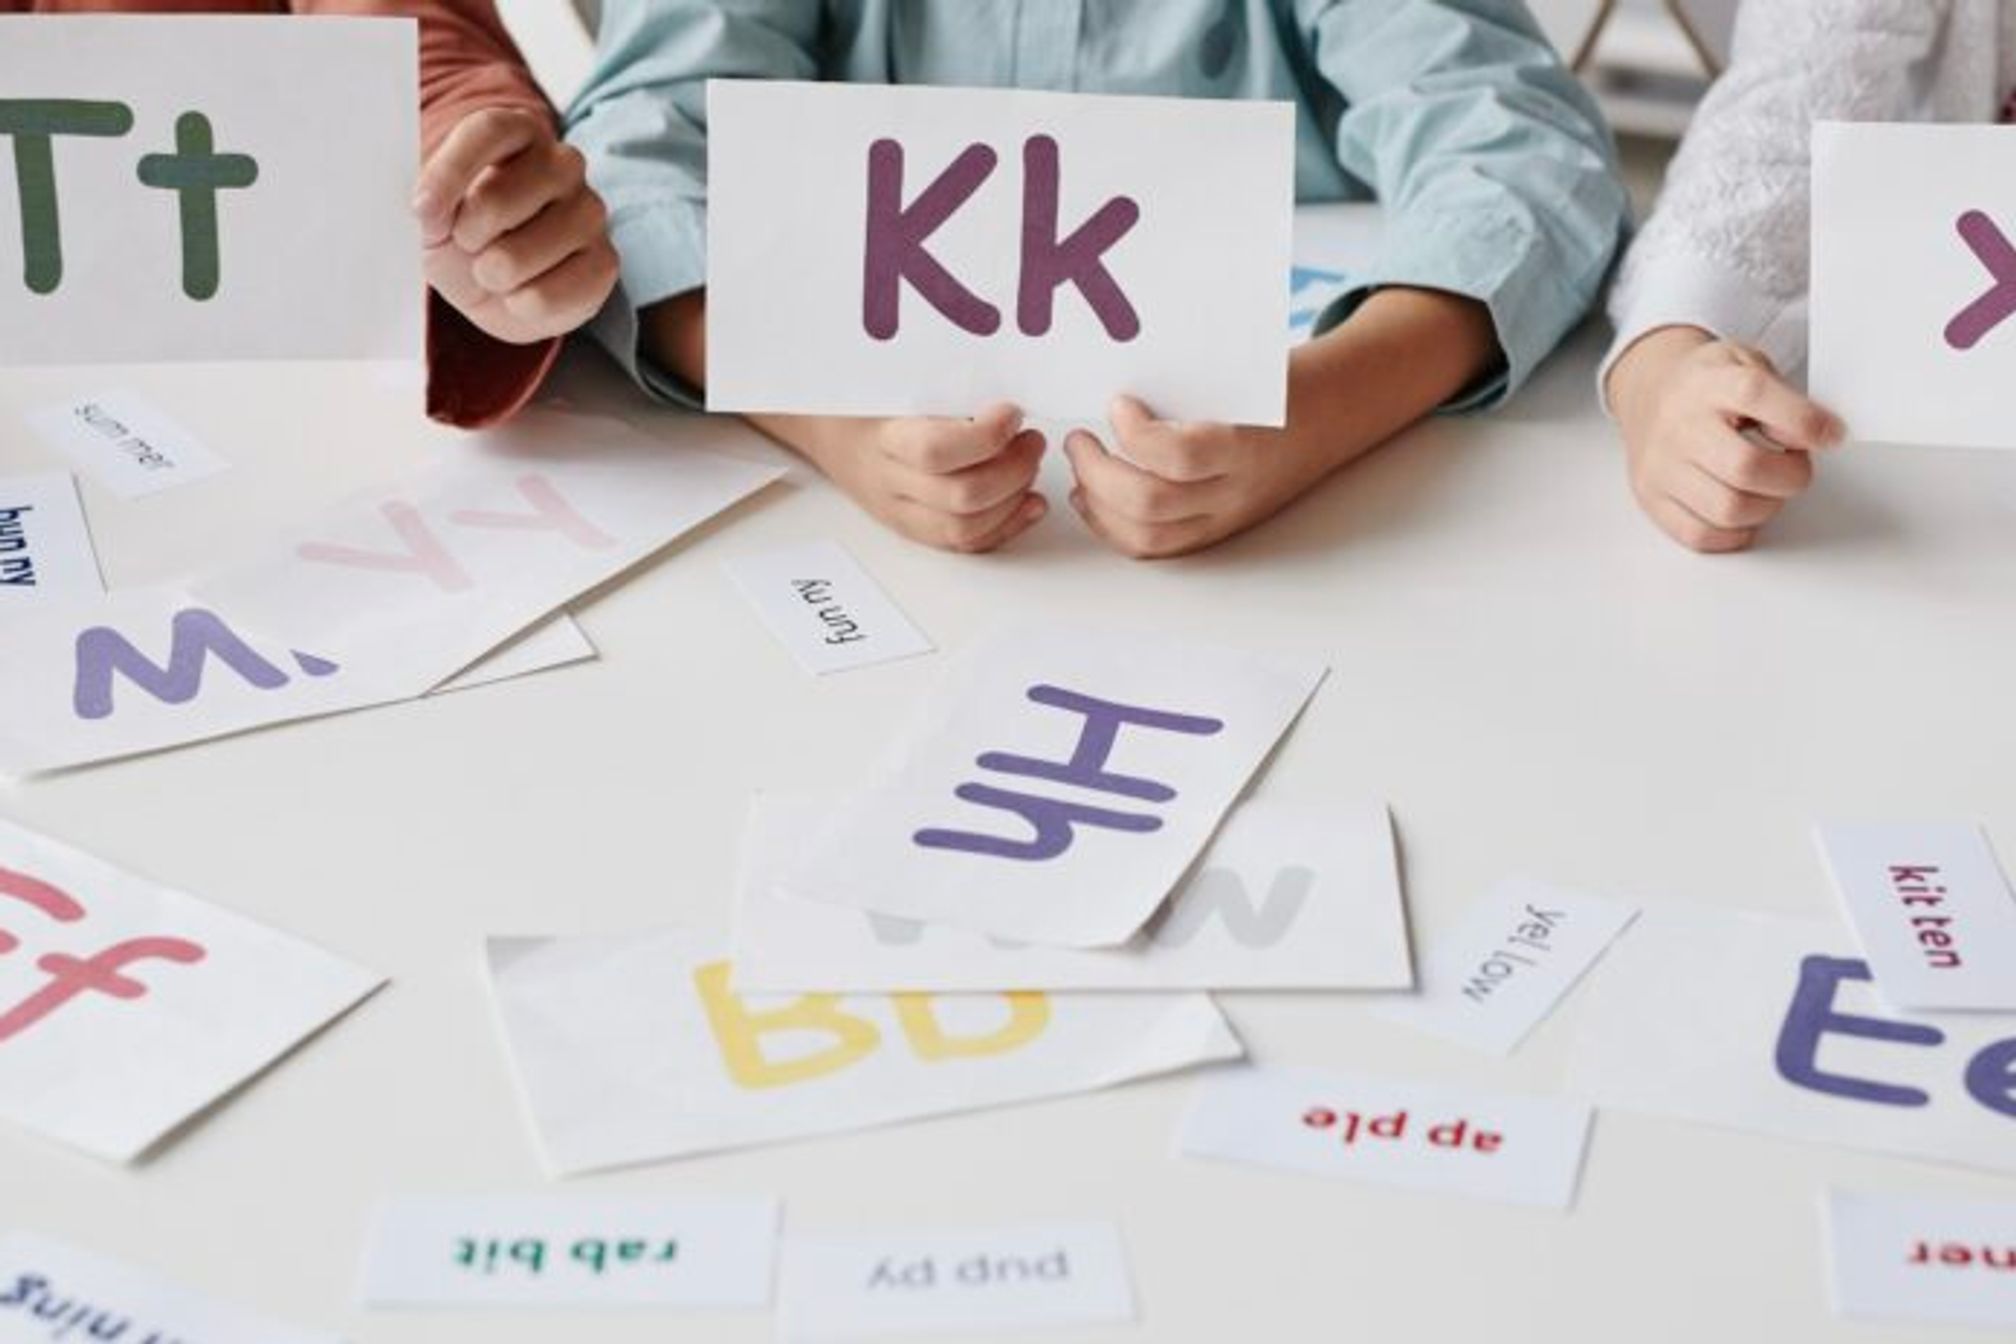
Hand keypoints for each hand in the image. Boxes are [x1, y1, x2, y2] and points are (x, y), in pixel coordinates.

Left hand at [413, 107, 619, 344]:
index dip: (450, 171)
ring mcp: (590, 211)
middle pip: (497, 199)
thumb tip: (429, 212)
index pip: (488, 132)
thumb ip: (429, 207)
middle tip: (468, 245)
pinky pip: (545, 296)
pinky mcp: (604, 261)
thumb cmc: (471, 241)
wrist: (505, 289)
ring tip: (496, 272)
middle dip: (466, 236)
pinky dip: (519, 305)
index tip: (422, 209)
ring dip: (492, 276)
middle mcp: (563, 163)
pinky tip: (522, 294)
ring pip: (517, 257)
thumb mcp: (434, 218)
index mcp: (519, 133)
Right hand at [776, 402, 1048, 552]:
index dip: (986, 436)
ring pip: (966, 528)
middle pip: (961, 496)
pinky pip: (964, 544)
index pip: (936, 451)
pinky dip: (1007, 527)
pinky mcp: (916, 530)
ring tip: (1030, 465)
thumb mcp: (897, 382)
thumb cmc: (868, 399)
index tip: (1011, 411)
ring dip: (1013, 499)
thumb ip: (947, 391)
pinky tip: (1031, 503)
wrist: (828, 430)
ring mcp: (902, 513)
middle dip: (1013, 469)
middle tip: (1031, 440)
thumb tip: (1009, 398)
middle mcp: (890, 484)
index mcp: (882, 438)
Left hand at [1063, 396, 1328, 557]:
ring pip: (1148, 536)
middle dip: (1099, 473)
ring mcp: (1226, 519)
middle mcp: (1238, 491)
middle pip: (1153, 505)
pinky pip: (1156, 548)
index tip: (1118, 403)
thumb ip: (1185, 384)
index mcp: (1250, 443)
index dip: (1137, 434)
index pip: (1182, 456)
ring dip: (1099, 506)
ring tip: (1080, 471)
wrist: (1331, 415)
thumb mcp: (1243, 373)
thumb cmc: (1278, 384)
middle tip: (1078, 440)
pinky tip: (1092, 499)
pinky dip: (1113, 528)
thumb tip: (1113, 384)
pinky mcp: (1215, 533)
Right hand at [1609, 328, 1844, 551]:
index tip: (1833, 435)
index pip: (1755, 395)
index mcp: (1709, 384)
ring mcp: (1661, 466)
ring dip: (1766, 507)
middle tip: (1795, 467)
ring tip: (1766, 489)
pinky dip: (1734, 533)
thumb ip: (1784, 396)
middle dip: (1791, 475)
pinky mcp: (1652, 498)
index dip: (1804, 420)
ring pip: (1728, 509)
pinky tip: (1742, 512)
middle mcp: (1680, 426)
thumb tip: (1820, 435)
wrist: (1648, 394)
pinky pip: (1700, 535)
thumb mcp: (1748, 364)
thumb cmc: (1707, 386)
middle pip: (1746, 467)